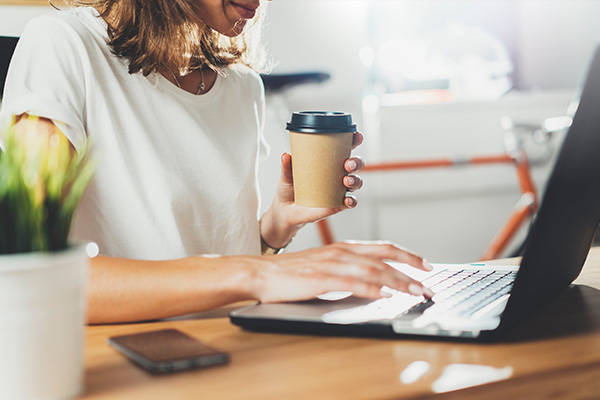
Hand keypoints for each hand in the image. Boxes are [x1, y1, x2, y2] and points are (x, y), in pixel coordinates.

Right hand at [250, 241, 433, 302]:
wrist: (261, 273)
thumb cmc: (292, 272)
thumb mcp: (325, 266)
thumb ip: (348, 270)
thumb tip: (373, 283)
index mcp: (343, 248)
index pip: (382, 247)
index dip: (407, 254)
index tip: (425, 264)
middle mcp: (341, 252)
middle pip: (384, 256)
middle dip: (411, 267)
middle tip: (429, 280)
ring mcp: (331, 264)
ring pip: (373, 270)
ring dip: (399, 282)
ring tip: (417, 291)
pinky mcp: (321, 279)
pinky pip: (352, 283)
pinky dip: (372, 288)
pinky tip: (385, 295)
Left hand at [261, 132, 364, 247]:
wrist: (285, 211)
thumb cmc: (289, 189)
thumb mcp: (286, 175)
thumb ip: (287, 166)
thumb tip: (286, 155)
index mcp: (327, 162)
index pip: (344, 148)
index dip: (353, 141)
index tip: (356, 136)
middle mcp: (336, 175)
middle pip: (355, 165)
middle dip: (357, 162)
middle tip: (348, 164)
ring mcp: (338, 190)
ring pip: (356, 182)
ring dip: (355, 180)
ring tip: (346, 180)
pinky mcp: (336, 205)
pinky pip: (350, 203)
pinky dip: (352, 201)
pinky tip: (346, 200)